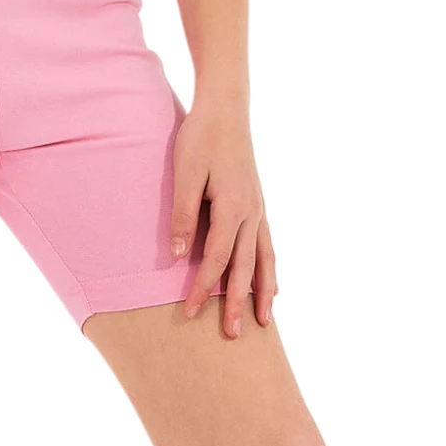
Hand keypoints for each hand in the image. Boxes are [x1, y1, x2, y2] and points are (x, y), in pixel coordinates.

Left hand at [169, 100, 278, 336]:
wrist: (223, 111)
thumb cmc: (200, 139)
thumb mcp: (185, 174)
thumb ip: (183, 215)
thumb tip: (176, 256)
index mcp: (232, 208)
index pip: (216, 259)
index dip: (202, 288)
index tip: (188, 312)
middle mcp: (251, 213)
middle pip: (243, 267)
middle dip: (236, 302)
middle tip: (232, 335)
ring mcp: (257, 209)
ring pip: (262, 260)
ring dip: (259, 292)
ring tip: (261, 322)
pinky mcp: (256, 205)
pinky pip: (267, 245)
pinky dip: (268, 269)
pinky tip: (270, 286)